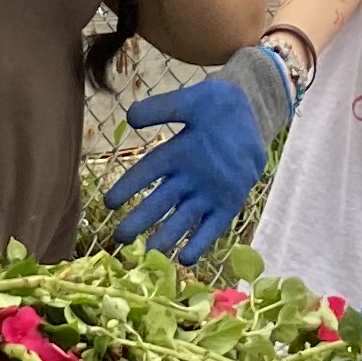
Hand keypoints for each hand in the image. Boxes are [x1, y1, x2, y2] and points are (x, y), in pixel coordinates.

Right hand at [106, 47, 291, 262]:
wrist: (253, 114)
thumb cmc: (217, 106)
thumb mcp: (190, 102)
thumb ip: (162, 109)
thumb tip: (130, 117)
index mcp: (174, 154)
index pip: (146, 173)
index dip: (127, 187)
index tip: (108, 203)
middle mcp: (187, 178)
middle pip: (159, 202)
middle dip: (140, 220)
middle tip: (120, 238)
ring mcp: (208, 193)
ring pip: (182, 218)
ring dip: (167, 236)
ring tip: (150, 252)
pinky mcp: (228, 203)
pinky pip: (212, 226)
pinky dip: (200, 242)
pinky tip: (185, 258)